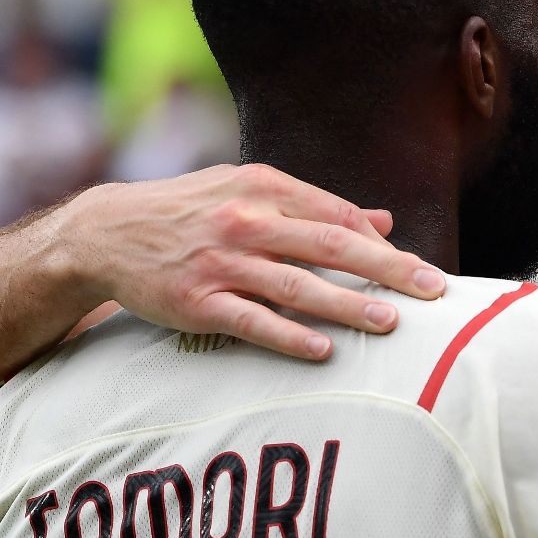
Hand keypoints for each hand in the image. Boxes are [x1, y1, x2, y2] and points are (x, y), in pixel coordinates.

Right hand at [57, 164, 447, 359]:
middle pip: (329, 245)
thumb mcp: (249, 191)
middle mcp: (246, 221)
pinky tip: (323, 349)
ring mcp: (220, 262)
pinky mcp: (196, 301)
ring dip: (346, 305)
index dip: (383, 245)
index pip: (337, 215)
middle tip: (430, 291)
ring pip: (296, 285)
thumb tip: (383, 221)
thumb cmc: (192, 212)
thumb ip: (316, 206)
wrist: (107, 233)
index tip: (423, 270)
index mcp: (264, 188)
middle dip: (386, 270)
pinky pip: (251, 321)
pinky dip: (289, 335)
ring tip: (389, 323)